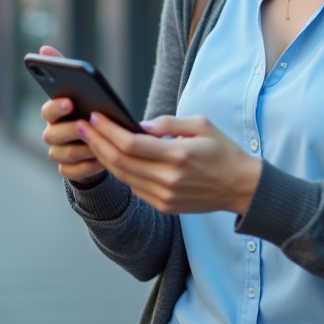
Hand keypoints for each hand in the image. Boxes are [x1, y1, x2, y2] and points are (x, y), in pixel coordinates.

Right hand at [38, 46, 104, 181]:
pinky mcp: (67, 170)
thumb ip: (63, 68)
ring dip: (82, 148)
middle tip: (88, 125)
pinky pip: (71, 172)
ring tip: (100, 143)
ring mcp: (57, 153)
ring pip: (62, 154)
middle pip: (52, 134)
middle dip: (70, 129)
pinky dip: (86, 166)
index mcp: (53, 113)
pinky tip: (101, 160)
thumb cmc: (89, 108)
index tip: (69, 101)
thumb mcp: (82, 88)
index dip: (56, 106)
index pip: (47, 110)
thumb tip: (44, 47)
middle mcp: (51, 133)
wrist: (97, 140)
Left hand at [77, 113, 261, 215]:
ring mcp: (164, 196)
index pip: (131, 144)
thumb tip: (140, 123)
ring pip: (123, 176)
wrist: (241, 187)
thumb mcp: (202, 125)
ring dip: (103, 157)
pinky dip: (120, 172)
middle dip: (97, 142)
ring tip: (91, 140)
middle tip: (83, 126)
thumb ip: (169, 123)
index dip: (108, 130)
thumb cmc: (223, 151)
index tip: (95, 117)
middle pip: (120, 161)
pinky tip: (111, 157)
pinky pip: (134, 188)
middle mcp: (168, 179)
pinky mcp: (164, 206)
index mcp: (178, 155)